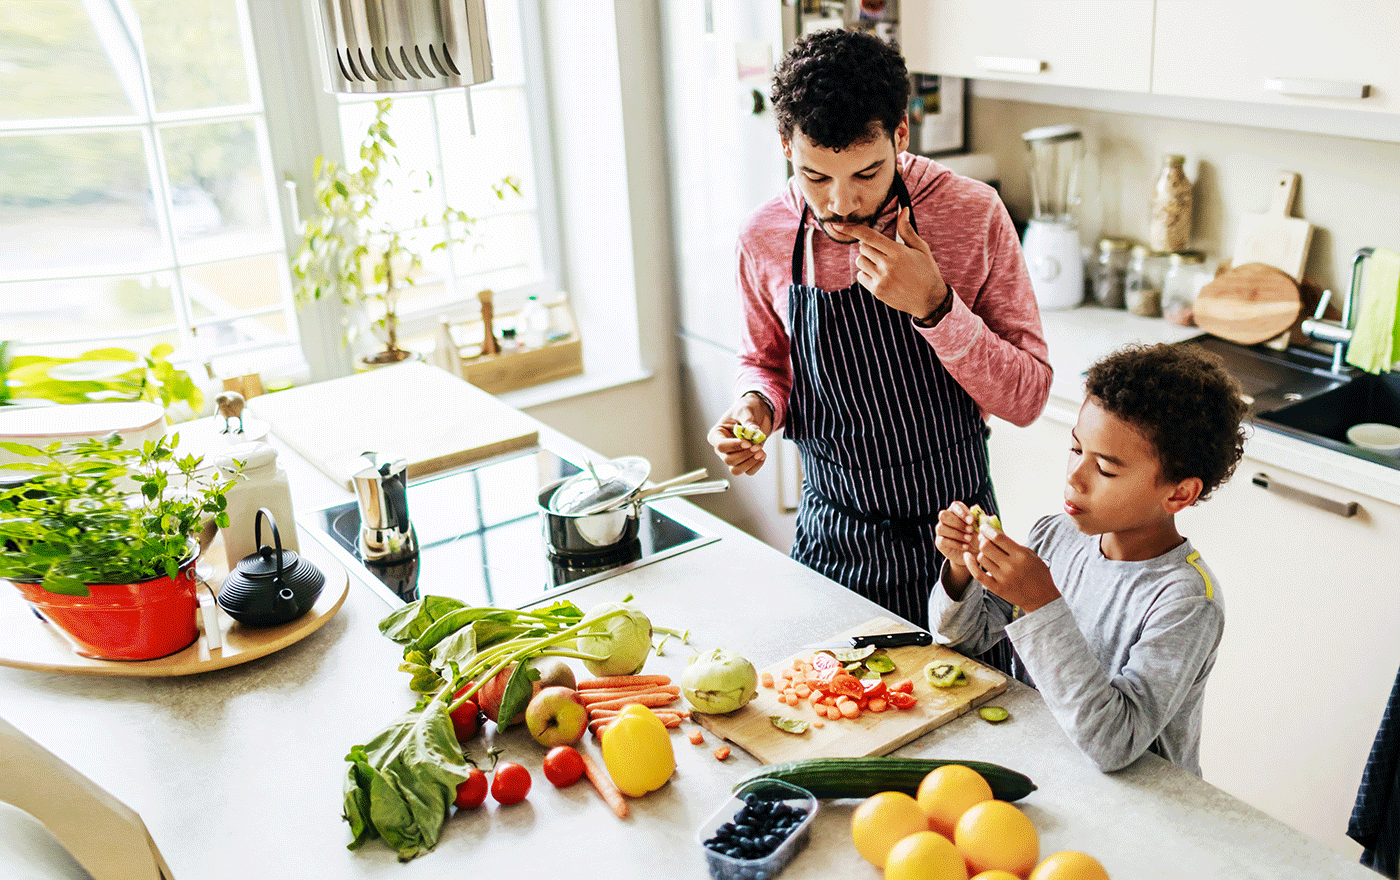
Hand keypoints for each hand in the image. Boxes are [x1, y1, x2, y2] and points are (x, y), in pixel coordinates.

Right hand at [706, 394, 772, 475]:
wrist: (758, 413)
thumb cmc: (747, 409)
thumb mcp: (746, 410)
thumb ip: (749, 421)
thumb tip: (754, 432)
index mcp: (717, 435)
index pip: (720, 446)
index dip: (734, 446)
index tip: (747, 442)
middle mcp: (723, 448)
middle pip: (729, 460)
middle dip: (744, 454)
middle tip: (757, 446)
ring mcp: (733, 456)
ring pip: (736, 470)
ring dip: (750, 462)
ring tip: (761, 451)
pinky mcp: (744, 461)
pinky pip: (748, 471)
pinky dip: (756, 465)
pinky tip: (762, 454)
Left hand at [830, 207, 947, 320]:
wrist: (930, 300)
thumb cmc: (926, 271)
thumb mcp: (920, 248)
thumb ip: (907, 230)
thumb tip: (903, 210)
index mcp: (898, 252)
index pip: (869, 236)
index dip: (852, 229)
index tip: (837, 225)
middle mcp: (887, 265)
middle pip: (863, 248)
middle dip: (869, 246)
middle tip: (883, 252)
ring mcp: (881, 279)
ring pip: (859, 261)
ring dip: (866, 259)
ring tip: (882, 264)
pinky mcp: (877, 291)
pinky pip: (860, 276)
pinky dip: (866, 273)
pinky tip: (880, 275)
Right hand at [933, 500, 977, 595]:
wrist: (973, 554)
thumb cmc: (978, 538)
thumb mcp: (982, 530)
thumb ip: (983, 522)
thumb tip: (984, 518)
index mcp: (956, 511)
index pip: (955, 506)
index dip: (962, 512)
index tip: (972, 521)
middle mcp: (946, 519)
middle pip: (943, 515)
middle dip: (957, 522)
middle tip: (970, 530)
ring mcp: (941, 530)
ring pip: (941, 528)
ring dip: (957, 533)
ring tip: (969, 539)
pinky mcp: (940, 542)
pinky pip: (942, 540)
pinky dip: (955, 543)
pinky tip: (965, 546)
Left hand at [963, 525, 1060, 612]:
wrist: (1042, 598)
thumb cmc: (1037, 573)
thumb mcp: (1030, 555)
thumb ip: (1013, 544)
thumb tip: (993, 531)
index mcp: (1021, 556)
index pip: (998, 538)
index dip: (988, 529)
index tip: (984, 526)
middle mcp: (1011, 566)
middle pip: (986, 546)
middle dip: (983, 540)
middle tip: (984, 538)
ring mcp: (1003, 578)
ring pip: (981, 558)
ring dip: (982, 552)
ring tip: (988, 553)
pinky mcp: (996, 588)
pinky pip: (978, 574)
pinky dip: (970, 564)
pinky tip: (967, 555)